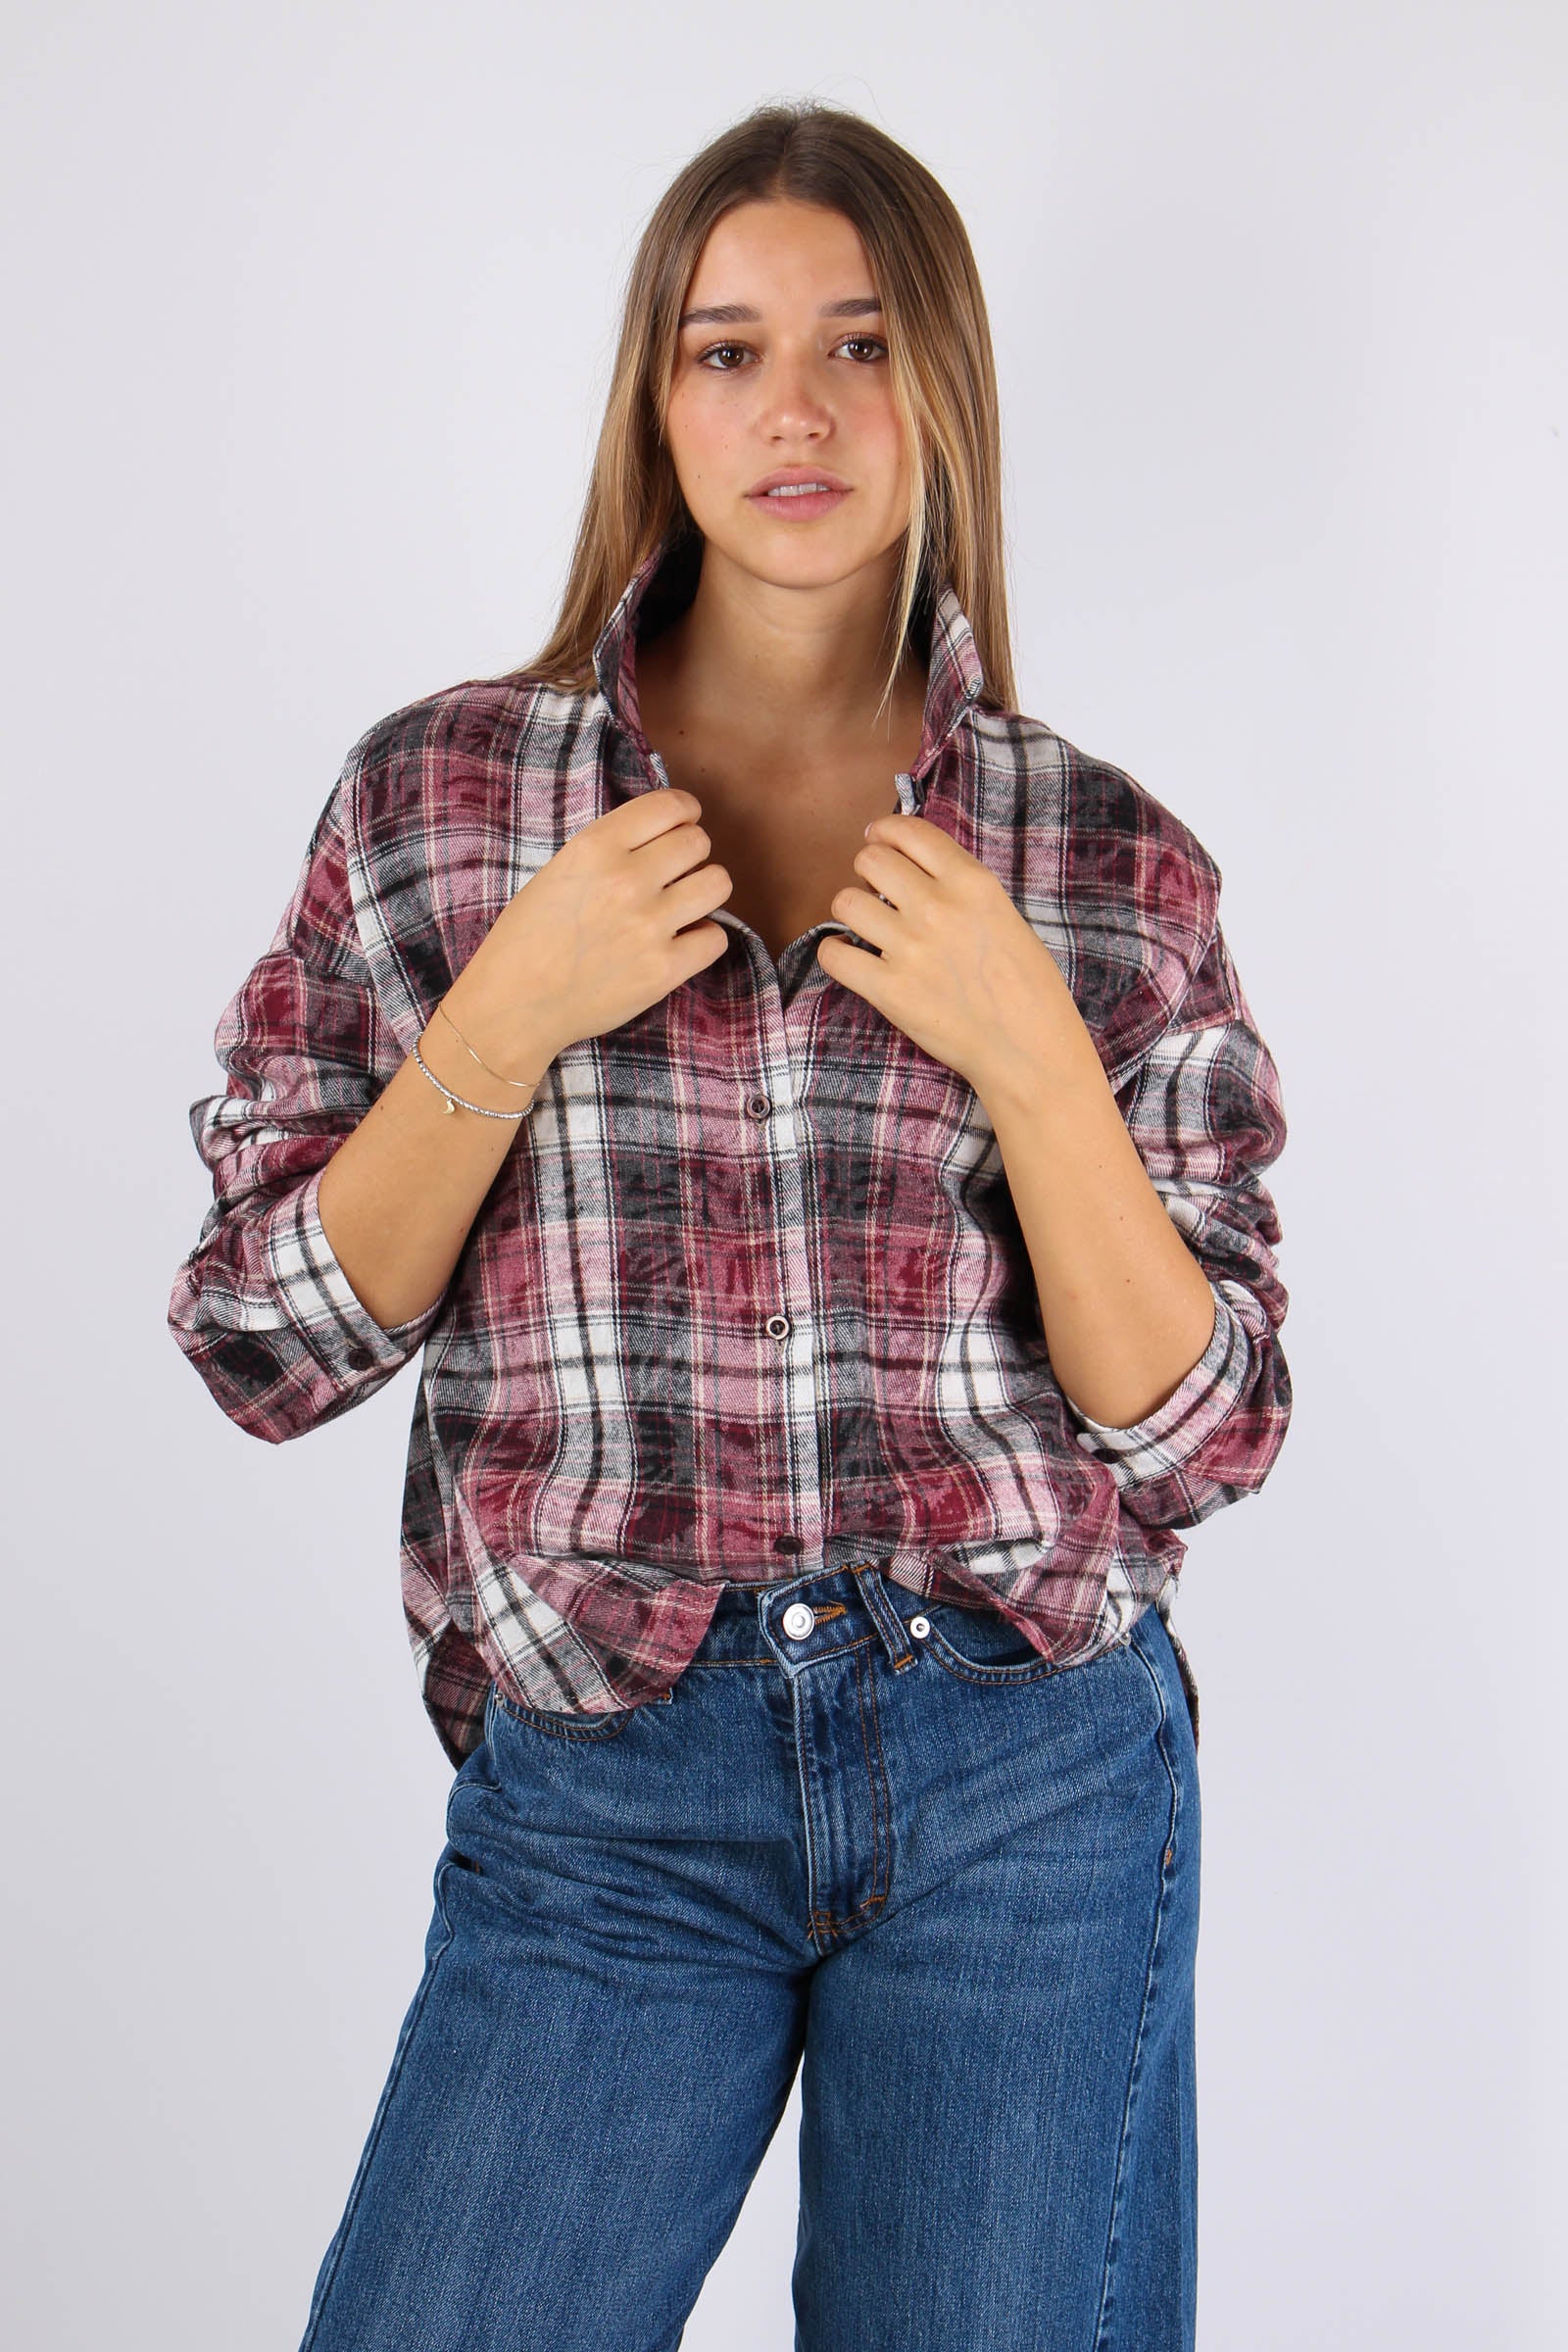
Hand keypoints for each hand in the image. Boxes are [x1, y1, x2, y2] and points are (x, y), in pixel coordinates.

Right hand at [444, 790, 731, 1076]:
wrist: (514, 1006)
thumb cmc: (527, 939)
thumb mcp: (558, 871)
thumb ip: (608, 850)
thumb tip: (660, 838)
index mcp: (596, 848)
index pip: (670, 805)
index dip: (685, 811)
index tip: (685, 822)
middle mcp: (627, 880)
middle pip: (699, 842)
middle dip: (691, 854)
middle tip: (675, 874)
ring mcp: (650, 925)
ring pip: (717, 883)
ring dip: (704, 890)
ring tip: (683, 905)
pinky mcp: (664, 969)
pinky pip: (716, 937)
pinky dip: (702, 939)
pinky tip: (678, 943)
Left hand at [815, 812, 1098, 1095]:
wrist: (1028, 1050)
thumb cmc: (1026, 988)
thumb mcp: (1006, 916)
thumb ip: (962, 889)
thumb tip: (916, 868)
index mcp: (972, 884)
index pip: (910, 832)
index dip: (884, 830)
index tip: (876, 838)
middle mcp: (937, 908)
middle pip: (870, 859)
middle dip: (865, 869)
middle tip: (874, 888)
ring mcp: (910, 950)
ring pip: (845, 902)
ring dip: (850, 910)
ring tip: (865, 926)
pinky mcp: (889, 991)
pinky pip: (834, 955)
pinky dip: (835, 953)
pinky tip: (851, 958)